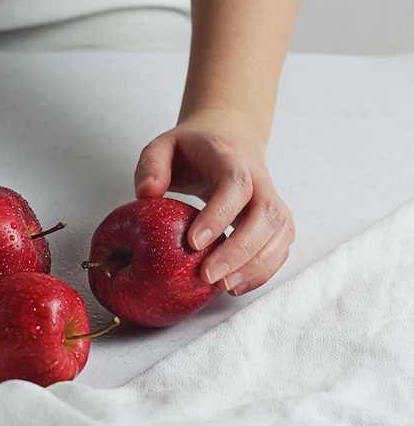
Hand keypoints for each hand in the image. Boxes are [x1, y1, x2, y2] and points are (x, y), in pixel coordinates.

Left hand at [134, 112, 294, 294]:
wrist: (228, 140)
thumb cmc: (192, 149)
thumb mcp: (164, 146)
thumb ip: (151, 164)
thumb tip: (146, 193)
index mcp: (231, 158)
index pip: (236, 185)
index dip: (219, 214)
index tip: (193, 242)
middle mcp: (260, 179)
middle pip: (267, 214)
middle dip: (240, 250)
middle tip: (208, 275)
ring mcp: (272, 200)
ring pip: (280, 233)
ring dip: (256, 265)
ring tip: (225, 287)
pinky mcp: (276, 221)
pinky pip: (280, 247)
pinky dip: (263, 270)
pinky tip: (236, 286)